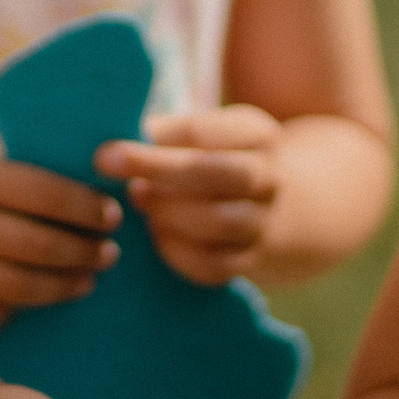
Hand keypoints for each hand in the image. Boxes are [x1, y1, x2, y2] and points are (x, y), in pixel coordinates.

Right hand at [0, 136, 120, 331]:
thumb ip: (1, 173)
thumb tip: (78, 186)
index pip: (45, 193)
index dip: (86, 208)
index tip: (111, 215)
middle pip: (39, 245)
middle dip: (85, 251)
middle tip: (109, 253)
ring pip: (19, 286)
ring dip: (62, 286)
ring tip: (86, 281)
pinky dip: (14, 312)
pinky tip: (32, 304)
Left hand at [98, 106, 283, 285]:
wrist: (293, 209)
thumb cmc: (226, 162)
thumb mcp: (212, 135)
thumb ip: (170, 133)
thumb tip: (120, 135)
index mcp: (256, 134)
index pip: (202, 132)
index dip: (152, 144)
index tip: (106, 153)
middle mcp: (267, 177)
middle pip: (214, 173)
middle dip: (158, 174)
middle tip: (118, 178)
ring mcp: (264, 221)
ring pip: (217, 222)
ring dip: (169, 214)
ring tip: (140, 203)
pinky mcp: (253, 260)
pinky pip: (214, 265)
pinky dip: (178, 253)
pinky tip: (158, 236)